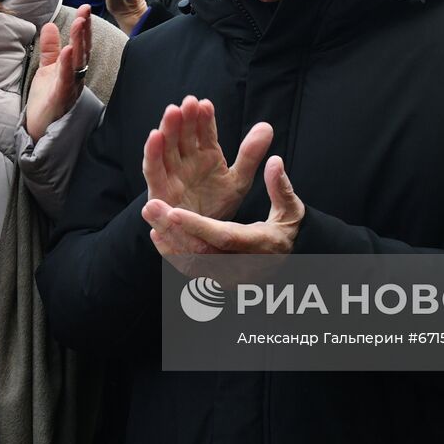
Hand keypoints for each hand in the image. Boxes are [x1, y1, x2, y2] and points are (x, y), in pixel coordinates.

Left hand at [25, 4, 91, 140]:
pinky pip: (66, 80)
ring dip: (79, 42)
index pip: (81, 44)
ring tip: (78, 24)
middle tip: (85, 11)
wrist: (40, 130)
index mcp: (74, 69)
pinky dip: (67, 65)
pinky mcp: (61, 98)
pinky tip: (67, 51)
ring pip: (77, 62)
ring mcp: (70, 88)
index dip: (84, 27)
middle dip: (84, 30)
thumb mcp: (47, 70)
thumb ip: (49, 49)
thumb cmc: (46, 101)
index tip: (85, 8)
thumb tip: (49, 25)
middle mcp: (76, 77)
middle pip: (83, 50)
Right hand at [141, 95, 272, 221]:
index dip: (204, 118)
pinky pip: (153, 170)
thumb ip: (250, 154)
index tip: (206, 105)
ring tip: (172, 111)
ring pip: (167, 147)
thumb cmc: (218, 206)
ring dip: (168, 129)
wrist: (206, 239)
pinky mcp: (159, 190)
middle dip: (185, 118)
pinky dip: (152, 153)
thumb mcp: (239, 180)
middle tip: (189, 102)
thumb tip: (266, 126)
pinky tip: (154, 136)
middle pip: (183, 134)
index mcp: (205, 154)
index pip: (204, 131)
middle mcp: (186, 160)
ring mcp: (171, 174)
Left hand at [142, 155, 304, 270]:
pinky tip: (157, 232)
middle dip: (173, 229)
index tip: (175, 211)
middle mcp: (240, 267)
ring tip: (151, 213)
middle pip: (200, 252)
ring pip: (190, 262)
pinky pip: (189, 269)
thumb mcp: (292, 210)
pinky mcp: (216, 281)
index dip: (198, 226)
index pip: (225, 237)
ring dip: (167, 238)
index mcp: (259, 246)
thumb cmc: (288, 231)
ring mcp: (226, 278)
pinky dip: (171, 252)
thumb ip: (281, 187)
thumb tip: (274, 161)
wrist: (288, 263)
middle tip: (151, 206)